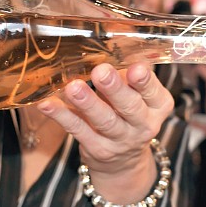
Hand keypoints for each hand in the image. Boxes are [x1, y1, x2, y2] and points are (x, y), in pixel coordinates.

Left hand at [37, 63, 173, 176]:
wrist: (123, 162)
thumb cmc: (128, 115)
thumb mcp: (137, 96)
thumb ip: (126, 76)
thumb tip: (105, 44)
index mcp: (158, 106)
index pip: (153, 92)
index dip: (144, 82)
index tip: (135, 69)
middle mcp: (144, 125)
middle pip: (130, 107)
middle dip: (115, 89)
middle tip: (101, 72)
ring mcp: (120, 140)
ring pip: (105, 121)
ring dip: (88, 103)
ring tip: (73, 87)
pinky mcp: (98, 150)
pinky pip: (78, 130)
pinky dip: (62, 116)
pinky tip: (47, 103)